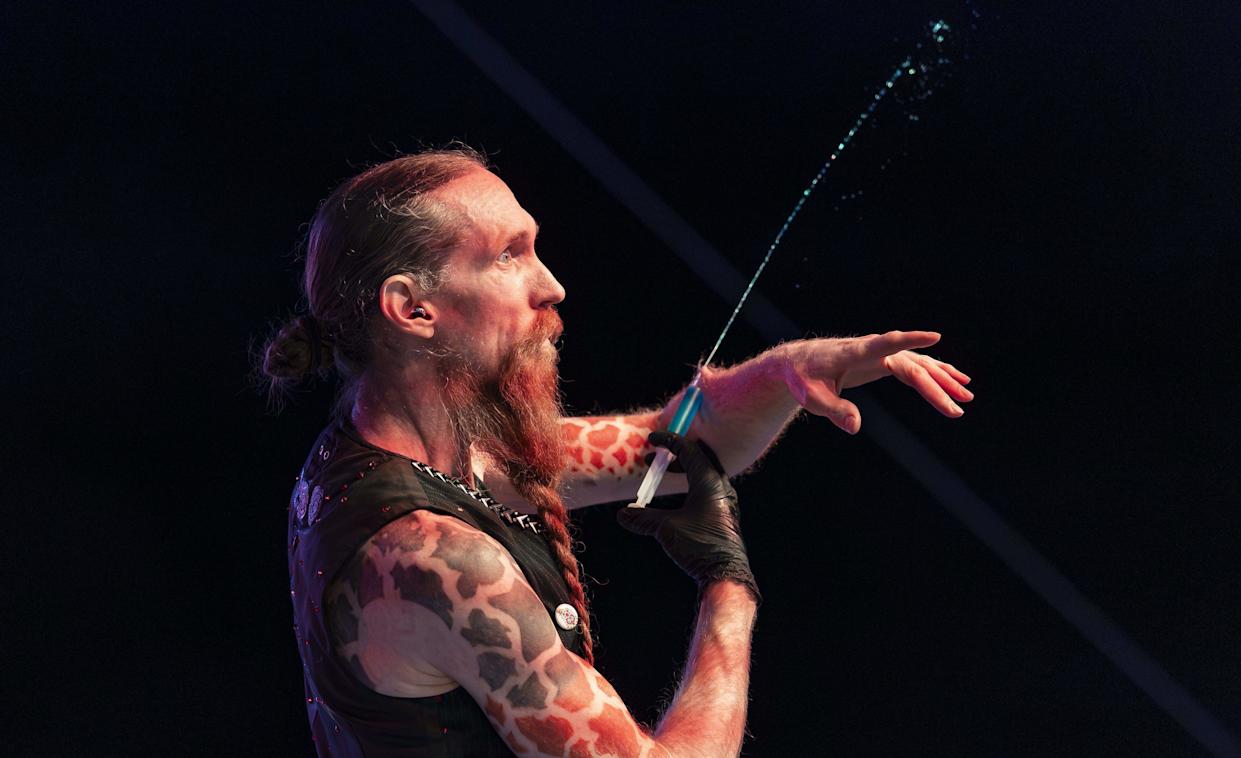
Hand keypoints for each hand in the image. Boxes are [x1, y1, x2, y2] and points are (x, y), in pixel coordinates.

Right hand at [618, 432, 758, 602]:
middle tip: (655, 460)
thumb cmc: (700, 546)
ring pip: (704, 473)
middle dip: (675, 454)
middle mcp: (720, 487)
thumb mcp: (666, 529)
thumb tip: (623, 514)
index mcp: (709, 482)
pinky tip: (677, 500)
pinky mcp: (724, 514)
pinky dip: (690, 484)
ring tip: (663, 476)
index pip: (689, 449)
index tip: (652, 439)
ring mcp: (724, 500)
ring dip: (683, 470)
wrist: (725, 574)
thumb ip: (643, 518)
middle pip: (699, 457)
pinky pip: (707, 488)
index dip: (668, 441)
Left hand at [780, 331, 973, 434]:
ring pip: (918, 364)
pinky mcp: (883, 360)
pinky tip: (954, 381)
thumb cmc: (803, 379)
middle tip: (958, 409)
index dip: (910, 340)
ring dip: (943, 379)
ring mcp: (880, 353)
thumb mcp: (812, 399)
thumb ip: (834, 410)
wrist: (798, 363)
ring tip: (966, 396)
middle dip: (936, 386)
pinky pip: (914, 366)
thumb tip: (855, 427)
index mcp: (855, 353)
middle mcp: (872, 349)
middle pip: (912, 365)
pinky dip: (935, 372)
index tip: (935, 336)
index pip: (886, 344)